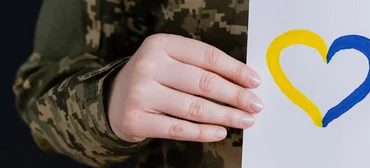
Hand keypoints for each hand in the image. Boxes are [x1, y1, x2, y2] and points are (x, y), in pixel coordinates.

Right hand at [107, 33, 262, 142]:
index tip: (254, 82)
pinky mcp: (136, 119)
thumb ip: (203, 67)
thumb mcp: (173, 61)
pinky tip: (221, 132)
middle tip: (255, 105)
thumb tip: (245, 82)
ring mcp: (140, 93)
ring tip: (246, 120)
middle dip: (236, 95)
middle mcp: (149, 65)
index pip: (207, 56)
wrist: (113, 100)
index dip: (235, 70)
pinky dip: (204, 132)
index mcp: (161, 44)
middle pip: (204, 82)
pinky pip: (179, 128)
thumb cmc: (155, 79)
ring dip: (226, 116)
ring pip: (194, 108)